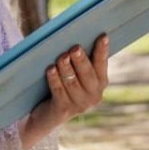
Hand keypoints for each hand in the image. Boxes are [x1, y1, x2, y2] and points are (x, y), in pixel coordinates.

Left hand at [21, 34, 109, 148]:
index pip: (102, 63)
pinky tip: (50, 69)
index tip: (103, 36)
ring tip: (61, 57)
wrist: (45, 114)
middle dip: (81, 60)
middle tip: (75, 48)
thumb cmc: (61, 84)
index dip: (102, 50)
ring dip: (66, 68)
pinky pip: (59, 91)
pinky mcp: (64, 110)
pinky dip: (54, 79)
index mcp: (100, 82)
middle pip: (87, 74)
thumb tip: (73, 39)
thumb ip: (77, 58)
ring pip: (72, 82)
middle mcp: (94, 95)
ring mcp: (80, 105)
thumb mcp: (73, 72)